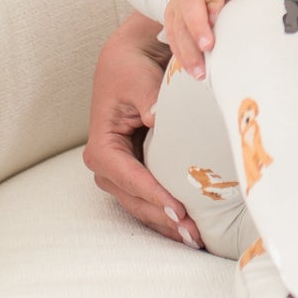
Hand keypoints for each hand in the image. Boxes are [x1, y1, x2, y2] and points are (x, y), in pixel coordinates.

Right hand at [83, 13, 198, 247]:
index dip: (153, 194)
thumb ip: (151, 103)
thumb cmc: (133, 69)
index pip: (128, 176)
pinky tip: (188, 226)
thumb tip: (160, 122)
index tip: (178, 209)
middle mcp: (106, 164)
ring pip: (142, 205)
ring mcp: (121, 171)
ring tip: (195, 238)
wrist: (132, 59)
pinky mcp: (135, 171)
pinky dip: (166, 212)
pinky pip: (149, 198)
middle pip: (134, 199)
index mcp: (102, 145)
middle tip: (193, 233)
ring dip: (167, 222)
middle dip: (163, 218)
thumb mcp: (141, 82)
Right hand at [163, 0, 297, 78]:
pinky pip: (173, 40)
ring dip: (187, 50)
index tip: (216, 19)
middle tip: (208, 47)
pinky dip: (182, 57)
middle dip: (196, 28)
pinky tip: (194, 72)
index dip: (212, 3)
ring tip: (200, 71)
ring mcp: (179, 8)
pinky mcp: (174, 23)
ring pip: (177, 28)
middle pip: (188, 8)